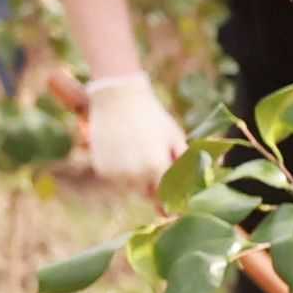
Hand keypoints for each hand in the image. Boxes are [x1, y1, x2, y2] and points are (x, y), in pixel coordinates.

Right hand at [80, 70, 180, 184]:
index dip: (174, 193)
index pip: (170, 194)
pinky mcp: (103, 170)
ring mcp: (117, 174)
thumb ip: (183, 164)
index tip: (175, 190)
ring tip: (139, 152)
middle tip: (152, 160)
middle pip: (150, 193)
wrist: (117, 98)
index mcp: (158, 167)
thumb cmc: (152, 117)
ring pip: (133, 188)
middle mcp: (136, 175)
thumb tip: (189, 188)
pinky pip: (117, 180)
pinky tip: (124, 152)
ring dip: (139, 179)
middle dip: (155, 183)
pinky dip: (122, 173)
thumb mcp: (175, 138)